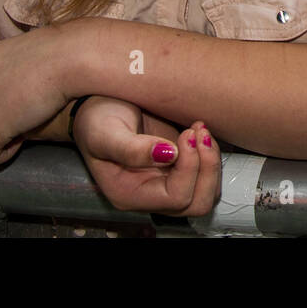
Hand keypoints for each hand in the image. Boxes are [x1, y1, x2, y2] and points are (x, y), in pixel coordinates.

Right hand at [73, 96, 220, 216]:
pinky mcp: (177, 169)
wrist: (100, 105)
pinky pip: (205, 175)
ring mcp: (165, 183)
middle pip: (196, 203)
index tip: (186, 135)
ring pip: (206, 192)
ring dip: (211, 161)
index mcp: (129, 194)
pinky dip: (209, 154)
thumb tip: (168, 154)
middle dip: (207, 168)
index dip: (189, 168)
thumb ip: (131, 148)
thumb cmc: (96, 120)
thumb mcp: (104, 132)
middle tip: (198, 133)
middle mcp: (149, 195)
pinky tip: (198, 131)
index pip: (176, 197)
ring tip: (199, 129)